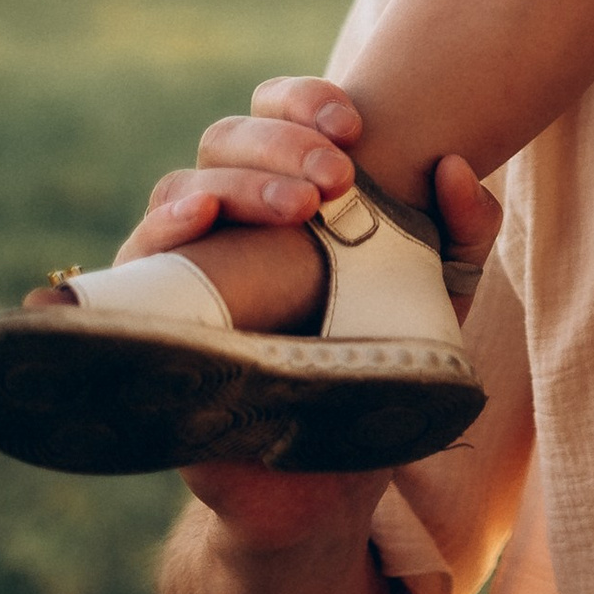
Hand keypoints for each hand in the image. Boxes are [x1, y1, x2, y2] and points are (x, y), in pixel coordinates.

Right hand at [128, 104, 502, 550]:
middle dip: (281, 143)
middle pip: (225, 140)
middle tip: (337, 178)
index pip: (275, 114)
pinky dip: (160, 232)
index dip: (303, 100)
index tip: (353, 124)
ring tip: (298, 208)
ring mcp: (184, 273)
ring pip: (178, 189)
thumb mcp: (438, 303)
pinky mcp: (154, 328)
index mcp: (287, 199)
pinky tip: (195, 222)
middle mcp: (227, 224)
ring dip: (237, 183)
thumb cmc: (377, 379)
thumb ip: (462, 233)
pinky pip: (131, 265)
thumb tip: (457, 167)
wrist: (327, 493)